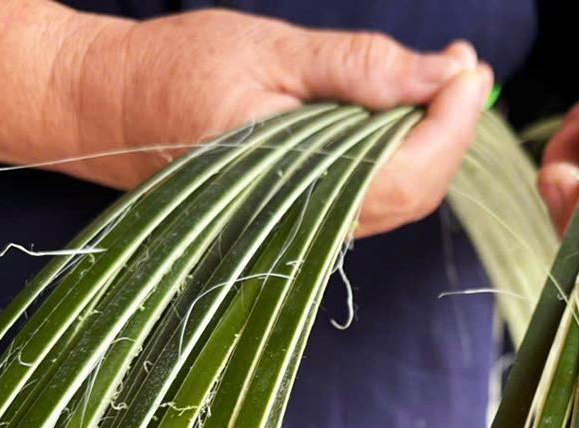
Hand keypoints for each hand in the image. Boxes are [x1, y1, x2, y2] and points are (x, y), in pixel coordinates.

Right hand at [71, 10, 492, 234]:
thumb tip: (444, 72)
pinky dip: (400, 153)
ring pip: (399, 197)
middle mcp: (312, 221)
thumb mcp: (271, 52)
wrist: (106, 110)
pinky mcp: (304, 215)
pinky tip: (400, 111)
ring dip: (431, 142)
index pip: (410, 172)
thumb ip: (360, 67)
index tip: (472, 68)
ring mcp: (309, 225)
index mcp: (301, 186)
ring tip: (439, 81)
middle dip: (452, 130)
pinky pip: (372, 195)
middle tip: (464, 67)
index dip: (453, 123)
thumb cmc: (176, 74)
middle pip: (416, 191)